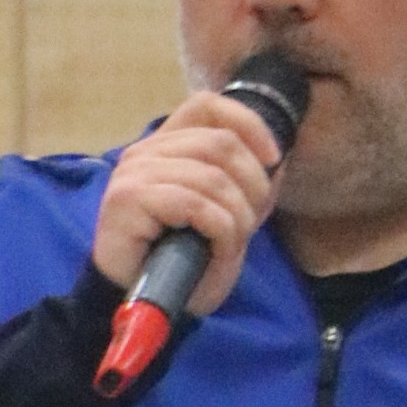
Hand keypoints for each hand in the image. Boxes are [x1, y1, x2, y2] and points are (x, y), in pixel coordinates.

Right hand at [90, 86, 288, 322]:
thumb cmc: (176, 261)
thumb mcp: (221, 218)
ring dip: (237, 218)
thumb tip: (278, 161)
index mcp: (166, 145)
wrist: (134, 301)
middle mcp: (146, 151)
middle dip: (252, 185)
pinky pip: (195, 204)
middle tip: (252, 223)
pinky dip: (219, 233)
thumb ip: (245, 187)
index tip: (273, 158)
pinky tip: (217, 253)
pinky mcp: (128, 199)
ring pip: (213, 178)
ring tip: (231, 246)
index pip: (207, 105)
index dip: (248, 123)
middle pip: (220, 143)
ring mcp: (135, 172)